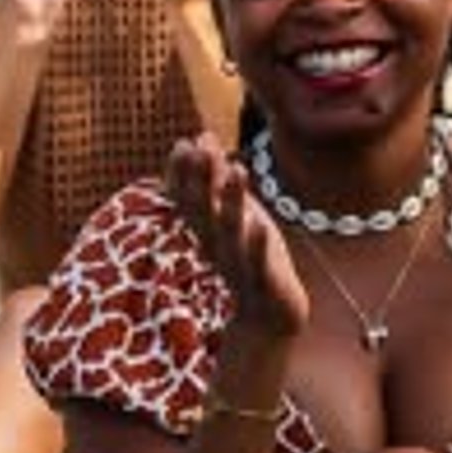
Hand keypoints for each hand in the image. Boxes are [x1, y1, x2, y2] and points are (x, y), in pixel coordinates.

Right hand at [166, 132, 307, 339]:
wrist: (269, 317)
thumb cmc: (251, 258)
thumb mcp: (233, 213)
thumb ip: (217, 178)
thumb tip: (201, 135)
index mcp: (206, 231)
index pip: (186, 201)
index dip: (182, 176)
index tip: (182, 145)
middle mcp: (216, 247)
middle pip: (203, 213)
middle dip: (201, 181)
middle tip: (199, 150)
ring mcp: (238, 265)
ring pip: (231, 232)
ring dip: (232, 201)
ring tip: (238, 168)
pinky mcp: (263, 284)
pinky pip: (258, 264)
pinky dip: (257, 245)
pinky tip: (260, 224)